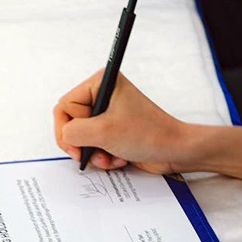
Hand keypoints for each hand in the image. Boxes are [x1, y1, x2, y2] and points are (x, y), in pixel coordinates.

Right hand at [54, 71, 241, 178]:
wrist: (175, 151)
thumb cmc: (148, 134)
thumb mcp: (103, 132)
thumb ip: (73, 133)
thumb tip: (65, 137)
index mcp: (101, 83)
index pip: (65, 106)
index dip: (68, 129)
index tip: (77, 147)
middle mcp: (104, 95)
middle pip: (72, 123)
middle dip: (83, 144)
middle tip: (92, 155)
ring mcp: (109, 114)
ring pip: (82, 138)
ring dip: (95, 153)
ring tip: (111, 158)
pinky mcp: (115, 131)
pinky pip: (95, 146)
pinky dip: (104, 156)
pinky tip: (119, 158)